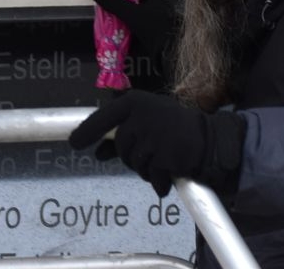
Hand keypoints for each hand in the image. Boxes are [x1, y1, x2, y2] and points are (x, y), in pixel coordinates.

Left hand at [68, 90, 243, 197]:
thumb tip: (97, 153)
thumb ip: (121, 136)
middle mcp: (142, 115)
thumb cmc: (174, 128)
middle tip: (152, 151)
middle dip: (132, 156)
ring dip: (147, 168)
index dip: (87, 131)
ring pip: (134, 164)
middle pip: (121, 147)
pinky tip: (169, 175)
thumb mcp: (147, 123)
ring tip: (164, 158)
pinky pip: (152, 177)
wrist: (210, 139)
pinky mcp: (165, 156)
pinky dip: (159, 182)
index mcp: (135, 102)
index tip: (74, 143)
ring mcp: (153, 135)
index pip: (104, 117)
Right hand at [93, 0, 179, 63]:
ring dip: (132, 26)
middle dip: (129, 11)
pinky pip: (147, 34)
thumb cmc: (153, 28)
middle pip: (142, 7)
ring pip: (144, 22)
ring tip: (118, 32)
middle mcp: (163, 8)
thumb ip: (114, 3)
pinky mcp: (164, 38)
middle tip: (115, 17)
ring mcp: (164, 24)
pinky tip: (128, 43)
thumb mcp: (130, 14)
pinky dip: (138, 38)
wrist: (171, 54)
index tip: (118, 1)